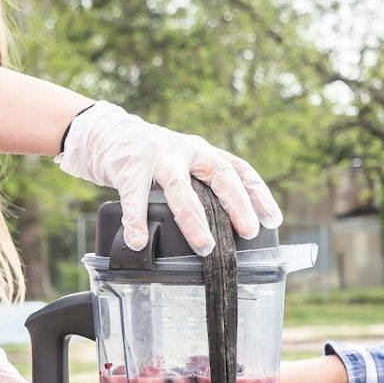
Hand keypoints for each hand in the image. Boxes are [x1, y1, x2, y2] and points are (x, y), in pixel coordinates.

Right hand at [58, 102, 279, 252]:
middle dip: (236, 203)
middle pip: (217, 174)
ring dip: (193, 219)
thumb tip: (232, 228)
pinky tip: (138, 241)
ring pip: (180, 188)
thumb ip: (205, 188)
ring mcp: (158, 158)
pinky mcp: (129, 168)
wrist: (111, 135)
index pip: (239, 169)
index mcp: (205, 152)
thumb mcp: (187, 165)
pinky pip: (134, 197)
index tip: (273, 219)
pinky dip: (136, 220)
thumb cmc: (157, 159)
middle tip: (248, 231)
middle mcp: (187, 151)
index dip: (258, 193)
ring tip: (205, 246)